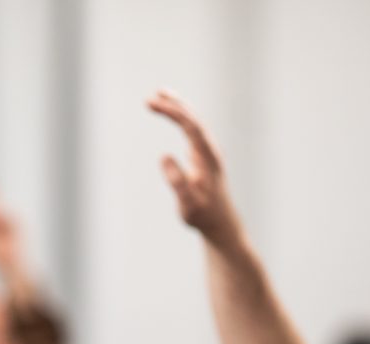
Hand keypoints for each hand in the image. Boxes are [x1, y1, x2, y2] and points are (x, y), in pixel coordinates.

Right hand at [147, 89, 242, 247]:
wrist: (220, 222)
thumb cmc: (203, 216)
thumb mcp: (188, 205)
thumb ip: (178, 183)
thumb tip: (164, 157)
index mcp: (209, 159)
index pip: (192, 128)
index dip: (174, 113)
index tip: (154, 106)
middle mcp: (210, 150)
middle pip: (193, 120)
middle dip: (173, 106)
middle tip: (149, 99)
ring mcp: (207, 151)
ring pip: (193, 121)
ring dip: (176, 107)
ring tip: (157, 95)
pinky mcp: (202, 153)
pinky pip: (191, 128)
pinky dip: (179, 116)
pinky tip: (170, 108)